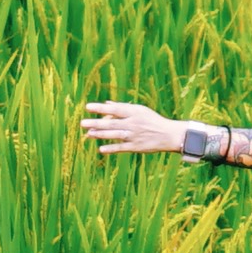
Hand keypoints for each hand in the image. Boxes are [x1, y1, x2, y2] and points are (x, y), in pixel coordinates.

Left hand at [76, 99, 197, 157]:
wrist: (169, 135)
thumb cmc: (152, 120)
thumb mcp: (140, 110)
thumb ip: (122, 108)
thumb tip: (106, 104)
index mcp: (134, 112)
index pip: (114, 109)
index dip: (100, 108)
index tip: (88, 107)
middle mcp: (133, 123)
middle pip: (112, 122)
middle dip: (96, 123)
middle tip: (82, 122)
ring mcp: (134, 135)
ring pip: (114, 135)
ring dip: (101, 134)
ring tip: (88, 134)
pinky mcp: (136, 147)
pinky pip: (121, 148)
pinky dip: (111, 148)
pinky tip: (101, 149)